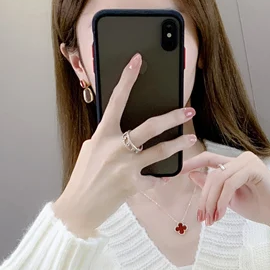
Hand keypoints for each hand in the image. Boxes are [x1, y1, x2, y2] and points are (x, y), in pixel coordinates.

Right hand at [53, 52, 196, 237]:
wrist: (78, 208)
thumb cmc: (84, 178)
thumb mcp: (91, 151)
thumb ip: (108, 138)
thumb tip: (125, 131)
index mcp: (102, 135)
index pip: (115, 100)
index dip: (127, 79)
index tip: (137, 61)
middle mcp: (115, 148)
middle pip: (150, 126)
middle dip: (173, 117)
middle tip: (188, 111)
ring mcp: (125, 167)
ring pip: (160, 151)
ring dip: (178, 144)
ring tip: (191, 139)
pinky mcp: (133, 185)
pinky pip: (154, 179)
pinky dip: (160, 178)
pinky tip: (165, 177)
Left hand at [182, 151, 269, 233]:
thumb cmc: (261, 208)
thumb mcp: (229, 199)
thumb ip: (213, 188)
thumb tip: (192, 176)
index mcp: (235, 163)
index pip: (208, 159)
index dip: (190, 164)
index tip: (174, 173)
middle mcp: (242, 158)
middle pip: (211, 174)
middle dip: (203, 198)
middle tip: (202, 218)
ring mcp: (249, 161)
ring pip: (218, 179)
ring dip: (211, 202)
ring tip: (212, 220)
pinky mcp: (255, 169)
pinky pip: (230, 183)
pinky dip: (222, 200)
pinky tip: (221, 214)